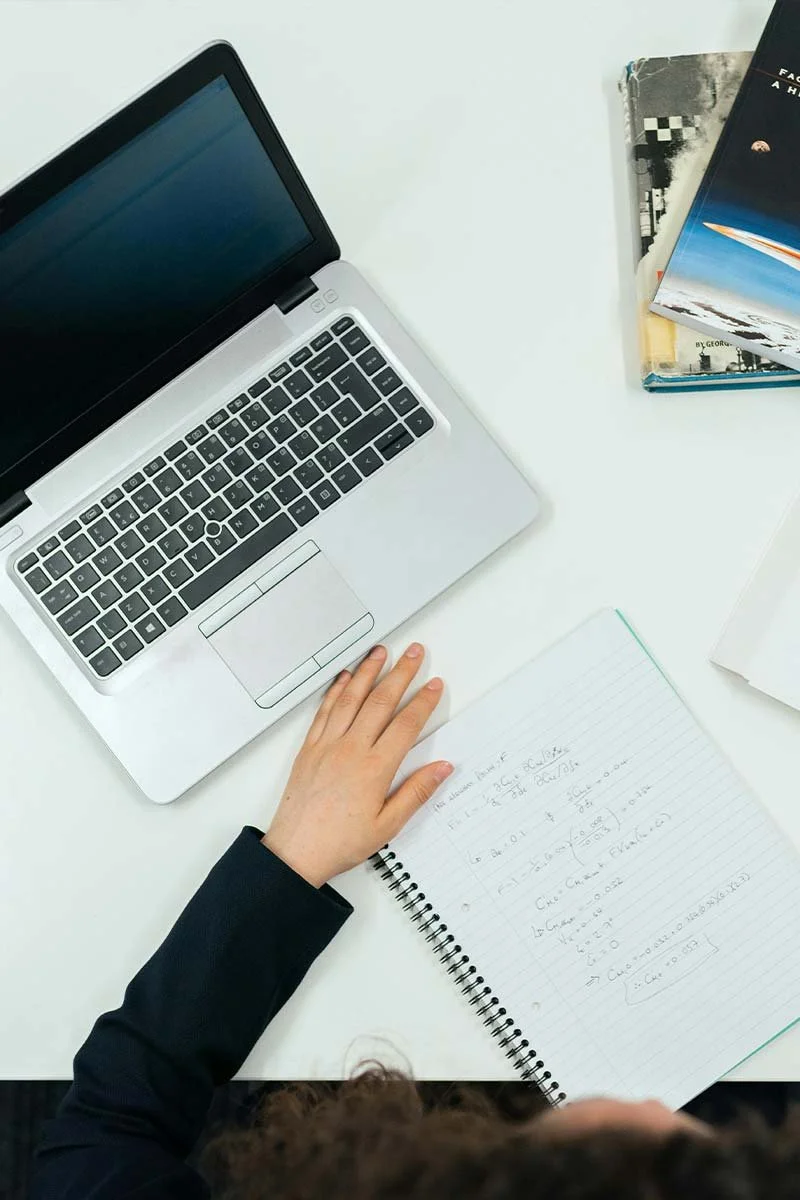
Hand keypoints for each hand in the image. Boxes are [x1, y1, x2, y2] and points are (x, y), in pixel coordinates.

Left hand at [262, 643, 452, 886]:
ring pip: (351, 698)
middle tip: (414, 653)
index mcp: (374, 769)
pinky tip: (345, 678)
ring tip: (380, 652)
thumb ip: (416, 793)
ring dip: (368, 671)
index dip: (422, 701)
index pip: (405, 725)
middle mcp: (350, 750)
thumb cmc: (338, 842)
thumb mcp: (387, 826)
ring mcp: (327, 745)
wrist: (296, 851)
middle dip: (401, 673)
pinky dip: (336, 690)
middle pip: (381, 701)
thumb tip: (441, 769)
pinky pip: (325, 710)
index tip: (433, 686)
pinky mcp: (310, 748)